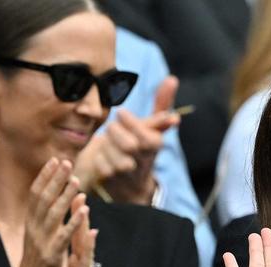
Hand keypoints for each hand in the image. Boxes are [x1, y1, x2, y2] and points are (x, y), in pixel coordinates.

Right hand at [13, 158, 89, 266]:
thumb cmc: (37, 262)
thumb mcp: (39, 236)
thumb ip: (45, 217)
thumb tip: (55, 197)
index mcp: (30, 224)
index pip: (35, 195)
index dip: (45, 176)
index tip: (55, 160)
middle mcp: (34, 229)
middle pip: (44, 199)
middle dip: (55, 180)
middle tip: (67, 162)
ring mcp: (42, 242)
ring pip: (53, 214)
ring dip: (65, 196)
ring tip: (76, 181)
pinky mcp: (52, 255)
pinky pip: (63, 236)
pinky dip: (73, 221)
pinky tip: (84, 210)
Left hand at [64, 194, 98, 266]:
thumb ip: (75, 261)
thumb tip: (75, 247)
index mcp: (77, 261)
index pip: (74, 233)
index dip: (73, 215)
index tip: (70, 194)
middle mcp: (84, 265)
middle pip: (81, 237)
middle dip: (80, 216)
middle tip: (78, 195)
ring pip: (86, 253)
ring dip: (86, 234)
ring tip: (86, 216)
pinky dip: (84, 260)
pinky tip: (82, 251)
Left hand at [74, 76, 180, 204]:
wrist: (132, 184)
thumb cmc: (142, 146)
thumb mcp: (154, 127)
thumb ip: (162, 103)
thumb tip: (172, 79)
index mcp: (155, 145)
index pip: (145, 136)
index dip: (131, 122)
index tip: (121, 112)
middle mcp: (143, 161)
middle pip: (128, 145)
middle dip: (115, 131)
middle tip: (112, 127)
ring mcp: (127, 172)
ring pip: (111, 153)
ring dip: (105, 144)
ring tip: (108, 142)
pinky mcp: (111, 180)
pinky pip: (100, 163)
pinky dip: (98, 156)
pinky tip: (103, 155)